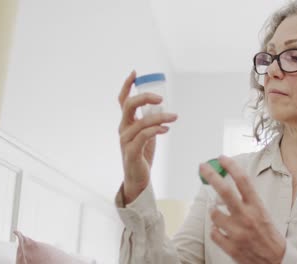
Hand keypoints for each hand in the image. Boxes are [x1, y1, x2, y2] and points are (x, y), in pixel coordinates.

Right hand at [118, 71, 176, 202]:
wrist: (138, 179)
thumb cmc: (142, 155)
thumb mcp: (146, 134)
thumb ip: (150, 121)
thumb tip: (162, 108)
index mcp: (126, 122)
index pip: (123, 100)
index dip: (127, 85)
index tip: (135, 73)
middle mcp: (123, 129)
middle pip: (128, 105)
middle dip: (144, 97)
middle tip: (161, 98)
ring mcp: (125, 140)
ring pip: (140, 122)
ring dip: (159, 117)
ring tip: (174, 117)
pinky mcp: (131, 151)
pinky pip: (143, 136)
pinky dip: (155, 129)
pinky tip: (166, 129)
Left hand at [199, 155, 285, 263]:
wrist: (276, 262)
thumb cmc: (269, 235)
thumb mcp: (263, 213)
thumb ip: (247, 200)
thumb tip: (229, 184)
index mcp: (257, 207)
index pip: (243, 181)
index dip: (231, 166)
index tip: (221, 158)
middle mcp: (247, 217)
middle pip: (224, 191)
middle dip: (211, 176)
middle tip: (202, 167)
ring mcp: (238, 233)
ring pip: (214, 214)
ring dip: (213, 211)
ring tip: (219, 213)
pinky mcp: (231, 247)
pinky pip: (214, 232)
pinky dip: (216, 230)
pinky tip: (222, 230)